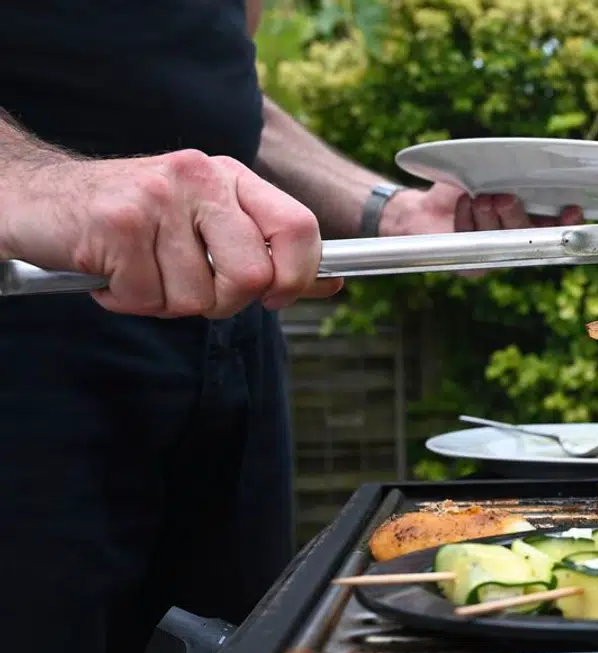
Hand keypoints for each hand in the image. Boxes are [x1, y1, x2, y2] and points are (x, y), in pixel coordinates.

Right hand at [0, 149, 340, 317]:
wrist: (37, 199)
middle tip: (186, 288)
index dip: (296, 276)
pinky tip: (111, 273)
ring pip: (198, 297)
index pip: (299, 228)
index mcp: (232, 177)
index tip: (274, 296)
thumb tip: (333, 281)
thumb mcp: (208, 223)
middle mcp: (200, 178)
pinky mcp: (118, 224)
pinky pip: (149, 299)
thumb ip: (270, 254)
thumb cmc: (133, 221)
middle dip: (220, 302)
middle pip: (252, 277)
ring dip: (166, 303)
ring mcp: (158, 198)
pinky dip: (128, 301)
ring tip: (141, 273)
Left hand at [378, 183, 583, 277]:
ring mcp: (497, 255)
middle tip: (504, 197)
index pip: (558, 227)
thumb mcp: (491, 173)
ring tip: (479, 197)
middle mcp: (518, 240)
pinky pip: (477, 246)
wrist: (422, 210)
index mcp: (531, 221)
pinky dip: (469, 221)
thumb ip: (514, 174)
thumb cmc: (462, 188)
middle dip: (517, 214)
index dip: (568, 221)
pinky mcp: (473, 267)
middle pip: (530, 234)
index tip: (572, 208)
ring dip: (490, 215)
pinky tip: (464, 202)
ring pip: (504, 238)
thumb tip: (532, 162)